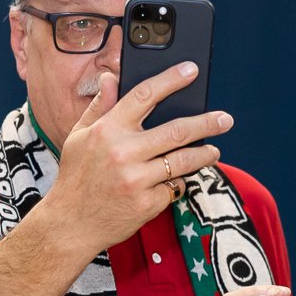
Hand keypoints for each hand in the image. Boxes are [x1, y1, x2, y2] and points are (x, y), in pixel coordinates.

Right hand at [33, 63, 233, 252]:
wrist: (71, 224)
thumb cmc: (75, 178)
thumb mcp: (78, 137)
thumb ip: (99, 106)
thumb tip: (112, 78)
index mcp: (107, 130)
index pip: (144, 95)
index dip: (171, 80)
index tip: (191, 71)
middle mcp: (123, 152)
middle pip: (177, 130)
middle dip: (207, 122)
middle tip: (225, 119)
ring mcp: (137, 179)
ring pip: (184, 160)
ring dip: (205, 154)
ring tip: (213, 151)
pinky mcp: (147, 203)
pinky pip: (174, 187)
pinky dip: (176, 183)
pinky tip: (173, 182)